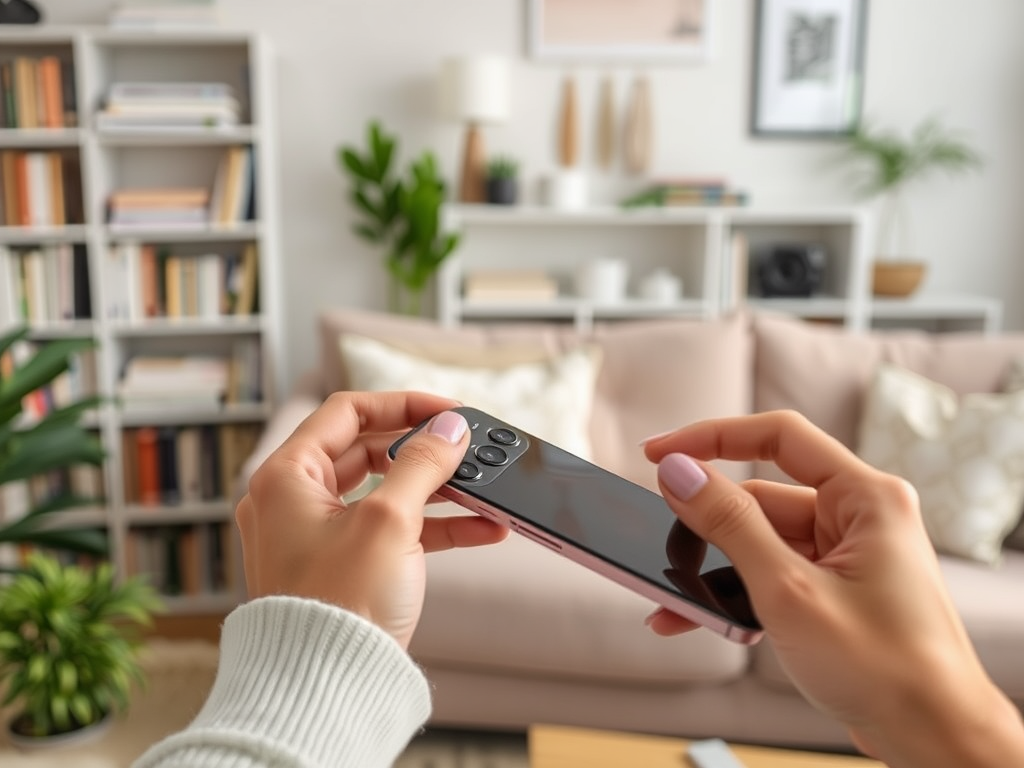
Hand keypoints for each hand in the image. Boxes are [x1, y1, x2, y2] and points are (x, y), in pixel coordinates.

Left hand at [235, 391, 506, 648]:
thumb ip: (422, 465)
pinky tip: (482, 529)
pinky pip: (391, 530)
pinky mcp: (342, 566)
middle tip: (464, 448)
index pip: (347, 413)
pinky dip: (432, 526)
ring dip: (436, 490)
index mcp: (286, 476)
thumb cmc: (338, 604)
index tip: (446, 410)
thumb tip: (449, 428)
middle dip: (423, 451)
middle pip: (367, 450)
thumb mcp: (389, 520)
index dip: (401, 404)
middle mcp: (294, 500)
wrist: (326, 685)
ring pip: (384, 492)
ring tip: (482, 490)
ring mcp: (317, 534)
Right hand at [643, 411, 1023, 767]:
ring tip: (677, 603)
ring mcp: (847, 555)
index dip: (712, 437)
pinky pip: (772, 574)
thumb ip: (730, 525)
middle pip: (762, 497)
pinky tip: (700, 618)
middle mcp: (860, 517)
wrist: (933, 740)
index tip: (660, 452)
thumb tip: (680, 473)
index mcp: (867, 498)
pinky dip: (738, 593)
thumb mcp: (790, 591)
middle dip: (708, 528)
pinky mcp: (834, 589)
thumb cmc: (888, 671)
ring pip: (761, 542)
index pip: (779, 437)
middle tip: (663, 547)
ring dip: (717, 570)